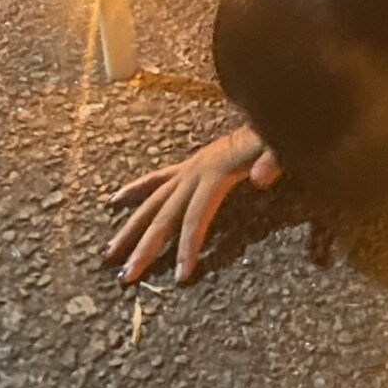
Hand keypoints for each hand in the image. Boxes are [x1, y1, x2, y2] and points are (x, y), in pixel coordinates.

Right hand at [103, 124, 280, 284]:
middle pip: (165, 214)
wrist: (270, 110)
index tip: (180, 276)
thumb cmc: (275, 137)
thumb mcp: (279, 147)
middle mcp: (194, 172)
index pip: (196, 216)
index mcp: (215, 174)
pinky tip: (114, 201)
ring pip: (153, 201)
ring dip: (130, 227)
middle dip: (145, 247)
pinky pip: (157, 179)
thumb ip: (272, 161)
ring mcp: (189, 168)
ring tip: (108, 253)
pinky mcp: (189, 165)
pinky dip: (136, 189)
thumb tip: (259, 179)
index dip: (187, 245)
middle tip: (126, 277)